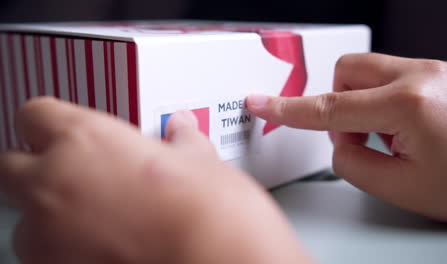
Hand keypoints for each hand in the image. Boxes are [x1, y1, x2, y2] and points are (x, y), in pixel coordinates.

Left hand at [0, 98, 311, 263]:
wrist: (216, 260)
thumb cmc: (209, 211)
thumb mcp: (199, 162)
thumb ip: (180, 143)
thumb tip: (182, 132)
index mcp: (85, 139)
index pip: (34, 115)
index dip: (52, 122)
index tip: (65, 131)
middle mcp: (54, 183)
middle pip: (11, 166)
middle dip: (38, 169)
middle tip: (76, 175)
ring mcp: (50, 235)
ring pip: (25, 220)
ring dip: (50, 217)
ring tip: (95, 220)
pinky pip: (47, 256)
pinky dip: (65, 251)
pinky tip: (104, 247)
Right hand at [247, 53, 446, 224]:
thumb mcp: (400, 189)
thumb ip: (351, 163)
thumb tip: (340, 142)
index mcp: (408, 105)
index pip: (329, 108)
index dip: (287, 110)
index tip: (261, 104)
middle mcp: (422, 75)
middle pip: (347, 70)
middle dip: (338, 103)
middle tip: (357, 138)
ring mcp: (435, 69)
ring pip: (368, 70)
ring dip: (361, 103)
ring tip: (390, 136)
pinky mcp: (442, 72)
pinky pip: (392, 75)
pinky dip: (383, 101)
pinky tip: (407, 128)